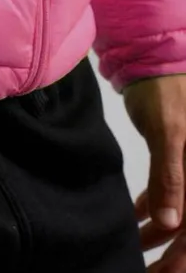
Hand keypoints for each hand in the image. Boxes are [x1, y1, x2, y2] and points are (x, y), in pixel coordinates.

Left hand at [125, 74, 185, 270]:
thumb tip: (170, 223)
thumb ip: (171, 176)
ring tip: (131, 249)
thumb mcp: (170, 132)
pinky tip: (132, 220)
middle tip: (144, 271)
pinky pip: (167, 195)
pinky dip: (152, 210)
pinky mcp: (176, 162)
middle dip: (171, 255)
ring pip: (178, 216)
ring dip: (157, 235)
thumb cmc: (167, 92)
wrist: (157, 60)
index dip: (183, 258)